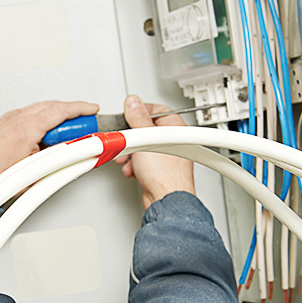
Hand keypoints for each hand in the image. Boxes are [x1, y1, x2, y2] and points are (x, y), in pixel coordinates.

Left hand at [0, 100, 98, 192]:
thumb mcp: (39, 171)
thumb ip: (62, 156)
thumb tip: (79, 149)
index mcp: (26, 127)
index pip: (60, 111)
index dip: (80, 109)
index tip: (93, 110)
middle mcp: (17, 118)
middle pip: (53, 106)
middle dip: (72, 113)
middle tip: (87, 125)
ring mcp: (10, 117)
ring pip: (42, 108)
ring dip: (58, 116)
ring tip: (69, 133)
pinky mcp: (7, 121)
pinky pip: (32, 113)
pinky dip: (45, 118)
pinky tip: (50, 133)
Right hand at [113, 95, 194, 209]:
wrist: (165, 200)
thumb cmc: (164, 173)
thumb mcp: (145, 138)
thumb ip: (137, 118)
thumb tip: (133, 102)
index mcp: (175, 128)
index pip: (157, 110)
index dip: (140, 111)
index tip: (128, 114)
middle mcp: (173, 142)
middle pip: (146, 129)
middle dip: (132, 136)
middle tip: (126, 139)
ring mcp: (166, 157)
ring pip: (142, 146)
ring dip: (130, 151)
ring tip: (127, 157)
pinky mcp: (157, 170)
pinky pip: (142, 161)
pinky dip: (134, 164)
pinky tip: (132, 169)